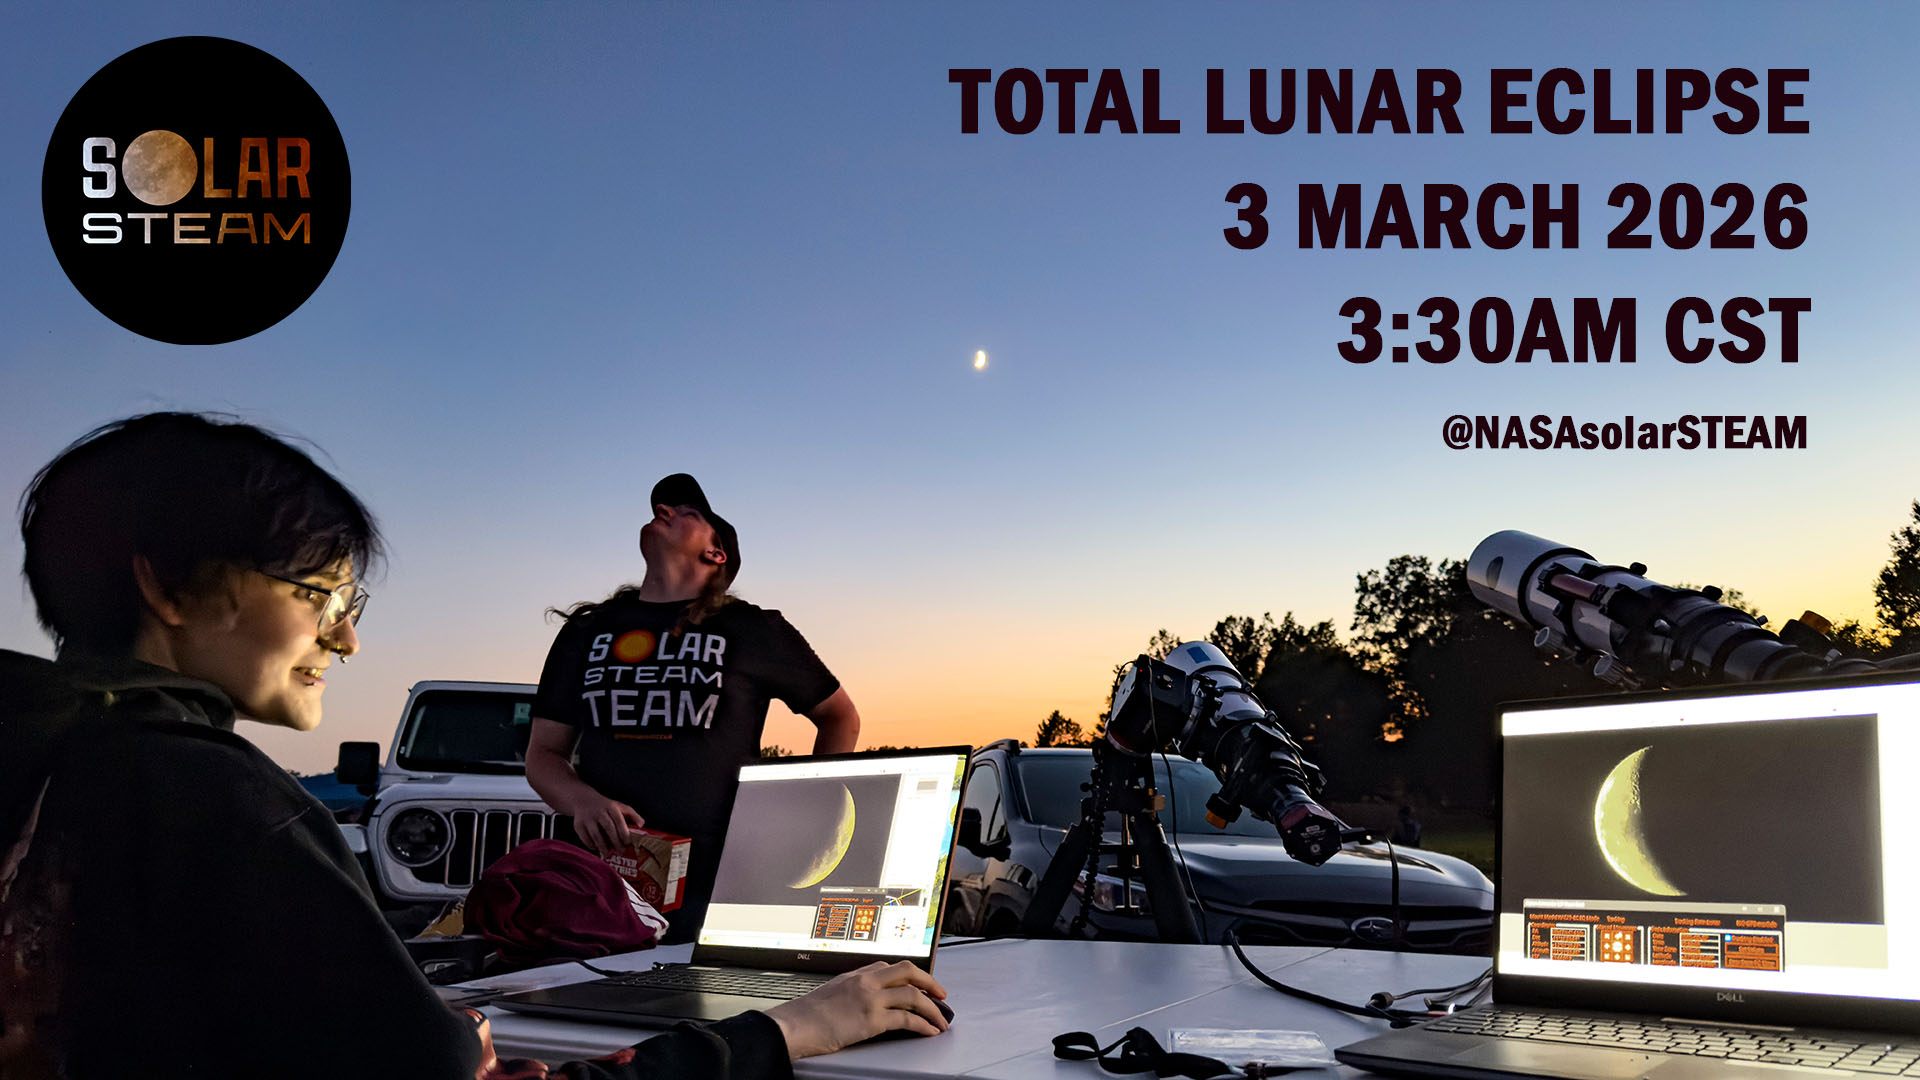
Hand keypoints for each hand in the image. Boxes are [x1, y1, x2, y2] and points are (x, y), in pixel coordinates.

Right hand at [563, 792, 644, 855]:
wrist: (583, 800)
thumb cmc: (606, 807)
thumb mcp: (620, 807)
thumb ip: (633, 815)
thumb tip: (642, 826)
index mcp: (611, 807)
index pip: (619, 820)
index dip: (624, 832)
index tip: (628, 843)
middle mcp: (598, 812)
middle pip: (608, 828)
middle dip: (615, 842)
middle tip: (621, 852)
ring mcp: (587, 818)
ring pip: (595, 835)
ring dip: (603, 846)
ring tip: (608, 854)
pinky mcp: (577, 825)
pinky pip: (585, 838)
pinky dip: (591, 845)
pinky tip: (597, 848)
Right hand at [764, 961, 949, 1058]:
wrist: (794, 1025)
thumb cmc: (806, 1015)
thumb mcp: (831, 993)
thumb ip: (851, 992)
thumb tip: (862, 1003)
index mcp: (856, 974)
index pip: (890, 966)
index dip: (910, 975)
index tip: (920, 983)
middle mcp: (866, 981)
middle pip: (909, 971)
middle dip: (930, 982)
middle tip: (941, 994)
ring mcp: (871, 998)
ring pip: (913, 995)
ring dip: (932, 1009)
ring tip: (941, 1020)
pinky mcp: (872, 1019)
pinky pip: (907, 1020)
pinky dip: (923, 1025)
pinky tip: (929, 1031)